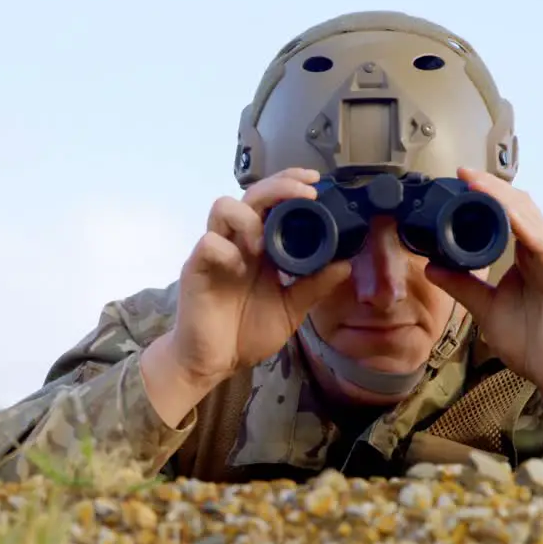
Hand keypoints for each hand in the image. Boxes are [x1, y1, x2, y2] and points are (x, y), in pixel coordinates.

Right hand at [166, 167, 352, 385]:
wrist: (214, 362)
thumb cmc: (247, 333)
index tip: (315, 181)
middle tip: (305, 194)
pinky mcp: (195, 268)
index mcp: (261, 246)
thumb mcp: (291, 310)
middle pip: (251, 193)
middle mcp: (238, 241)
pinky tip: (238, 269)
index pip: (273, 201)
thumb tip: (346, 263)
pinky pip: (208, 242)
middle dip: (279, 186)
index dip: (290, 184)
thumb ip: (314, 286)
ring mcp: (215, 252)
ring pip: (223, 206)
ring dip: (248, 218)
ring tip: (262, 245)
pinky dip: (226, 250)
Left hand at [423, 168, 542, 408]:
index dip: (488, 196)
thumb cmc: (531, 343)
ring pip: (532, 220)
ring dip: (504, 199)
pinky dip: (524, 227)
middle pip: (521, 209)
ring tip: (477, 183)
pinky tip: (507, 214)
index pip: (509, 216)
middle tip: (464, 174)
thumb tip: (432, 266)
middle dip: (493, 189)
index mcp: (528, 258)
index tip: (459, 181)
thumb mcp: (486, 309)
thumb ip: (463, 286)